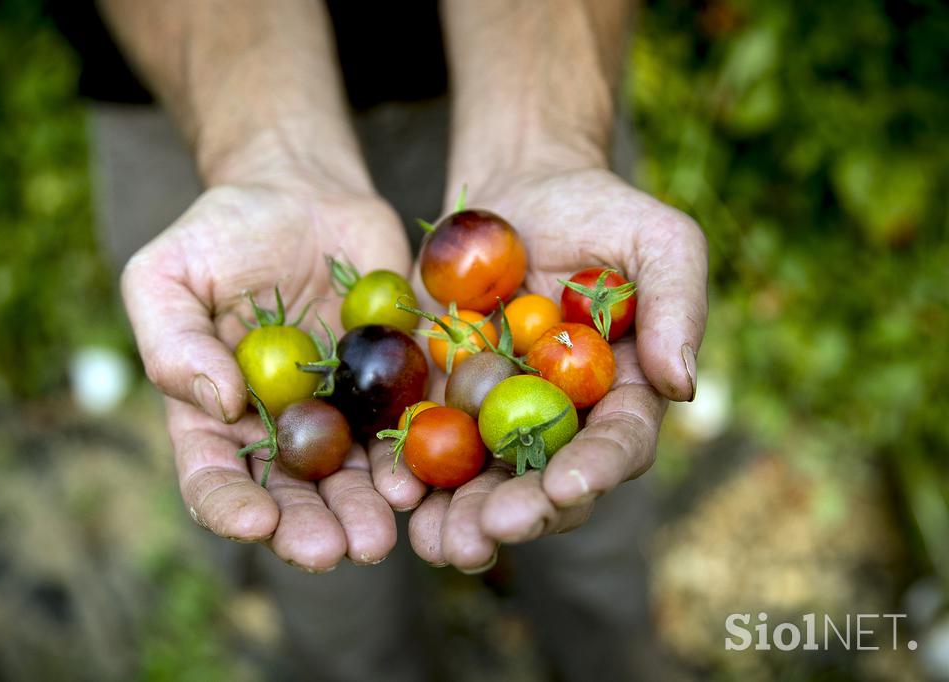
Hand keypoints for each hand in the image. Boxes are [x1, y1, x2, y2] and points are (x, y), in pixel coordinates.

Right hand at [121, 167, 411, 570]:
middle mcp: (280, 424)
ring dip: (363, 511)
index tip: (252, 523)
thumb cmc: (221, 231)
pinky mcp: (393, 382)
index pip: (215, 475)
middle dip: (308, 528)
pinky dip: (410, 458)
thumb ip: (172, 341)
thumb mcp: (167, 274)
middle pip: (291, 493)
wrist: (302, 190)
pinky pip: (404, 427)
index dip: (229, 506)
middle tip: (329, 550)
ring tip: (378, 536)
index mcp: (216, 412)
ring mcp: (340, 408)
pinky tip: (416, 479)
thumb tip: (217, 404)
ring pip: (352, 476)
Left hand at [375, 167, 707, 570]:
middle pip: (546, 482)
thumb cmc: (601, 210)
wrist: (521, 187)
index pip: (616, 445)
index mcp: (620, 395)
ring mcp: (499, 413)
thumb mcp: (658, 241)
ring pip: (484, 480)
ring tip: (437, 543)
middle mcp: (561, 419)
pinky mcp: (444, 396)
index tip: (565, 486)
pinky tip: (396, 496)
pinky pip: (428, 443)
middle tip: (485, 534)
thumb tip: (681, 385)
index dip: (593, 471)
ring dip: (462, 517)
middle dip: (520, 513)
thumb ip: (676, 306)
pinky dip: (412, 475)